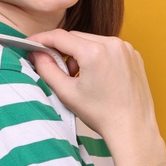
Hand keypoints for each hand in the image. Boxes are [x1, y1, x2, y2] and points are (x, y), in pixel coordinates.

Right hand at [27, 29, 161, 149]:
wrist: (133, 128)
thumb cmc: (102, 115)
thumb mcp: (67, 93)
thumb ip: (47, 69)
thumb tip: (36, 54)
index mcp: (95, 52)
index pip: (60, 36)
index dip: (42, 39)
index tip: (31, 44)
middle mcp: (113, 44)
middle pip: (76, 38)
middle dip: (63, 51)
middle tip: (60, 73)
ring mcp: (126, 48)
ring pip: (92, 41)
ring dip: (81, 54)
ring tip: (82, 79)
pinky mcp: (133, 55)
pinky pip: (108, 48)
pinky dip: (98, 56)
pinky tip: (99, 78)